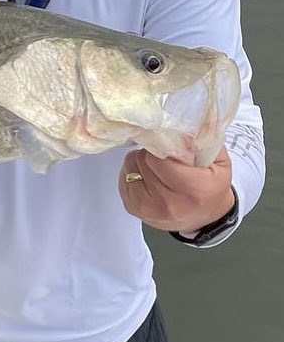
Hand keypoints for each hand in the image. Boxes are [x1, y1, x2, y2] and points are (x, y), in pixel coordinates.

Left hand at [118, 147, 233, 231]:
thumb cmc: (211, 188)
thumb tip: (178, 125)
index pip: (160, 159)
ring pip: (130, 169)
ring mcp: (150, 209)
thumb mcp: (218, 161)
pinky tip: (146, 174)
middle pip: (143, 162)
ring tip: (155, 165)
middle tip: (162, 154)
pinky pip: (123, 180)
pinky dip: (132, 173)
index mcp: (194, 190)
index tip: (166, 143)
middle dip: (151, 153)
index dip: (161, 146)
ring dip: (139, 162)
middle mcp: (170, 203)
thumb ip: (201, 141)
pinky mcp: (135, 210)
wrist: (205, 217)